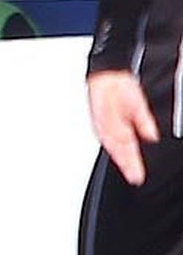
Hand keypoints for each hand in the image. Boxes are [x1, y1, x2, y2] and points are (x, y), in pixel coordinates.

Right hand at [89, 70, 159, 185]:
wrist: (105, 76)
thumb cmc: (116, 86)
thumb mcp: (135, 101)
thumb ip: (143, 120)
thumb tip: (151, 136)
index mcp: (114, 123)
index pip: (125, 147)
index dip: (131, 163)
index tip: (137, 176)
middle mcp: (106, 128)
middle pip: (118, 150)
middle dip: (126, 165)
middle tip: (135, 178)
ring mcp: (103, 127)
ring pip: (113, 147)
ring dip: (121, 160)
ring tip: (130, 173)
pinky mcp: (103, 125)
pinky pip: (109, 141)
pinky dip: (116, 151)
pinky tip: (121, 157)